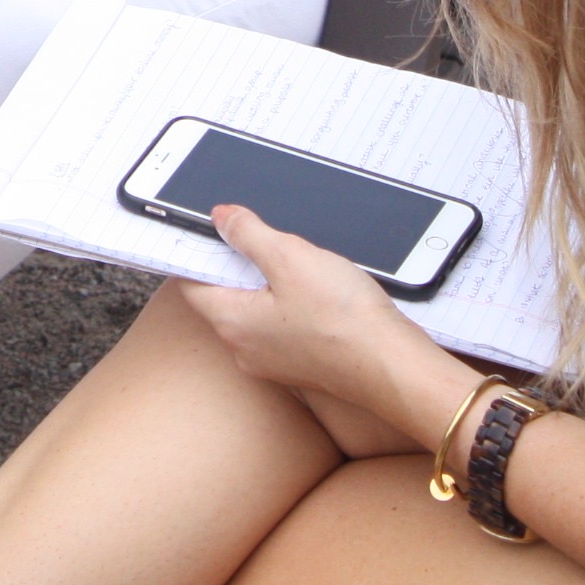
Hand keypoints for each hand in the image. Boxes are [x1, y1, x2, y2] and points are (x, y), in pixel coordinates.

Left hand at [181, 206, 472, 454]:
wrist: (392, 366)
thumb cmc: (343, 318)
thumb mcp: (289, 256)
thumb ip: (248, 234)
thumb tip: (221, 219)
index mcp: (231, 323)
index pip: (191, 281)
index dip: (198, 250)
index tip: (209, 227)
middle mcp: (244, 348)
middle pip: (223, 294)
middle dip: (239, 262)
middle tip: (261, 236)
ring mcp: (273, 361)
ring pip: (255, 309)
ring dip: (269, 281)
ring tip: (298, 262)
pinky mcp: (301, 364)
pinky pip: (281, 326)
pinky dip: (290, 303)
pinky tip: (317, 289)